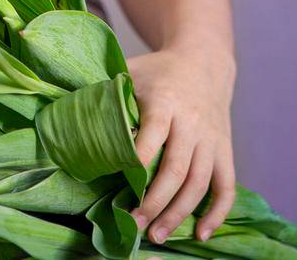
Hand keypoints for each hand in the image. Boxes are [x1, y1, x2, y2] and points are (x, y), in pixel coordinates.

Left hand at [127, 44, 236, 244]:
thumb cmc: (157, 72)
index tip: (122, 185)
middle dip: (155, 202)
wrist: (204, 61)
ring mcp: (211, 139)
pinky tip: (201, 234)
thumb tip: (70, 118)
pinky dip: (217, 213)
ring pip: (200, 183)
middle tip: (135, 226)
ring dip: (179, 214)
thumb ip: (107, 93)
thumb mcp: (130, 71)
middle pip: (176, 170)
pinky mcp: (225, 150)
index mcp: (165, 102)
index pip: (152, 136)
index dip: (138, 162)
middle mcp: (191, 123)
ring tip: (157, 235)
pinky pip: (226, 186)